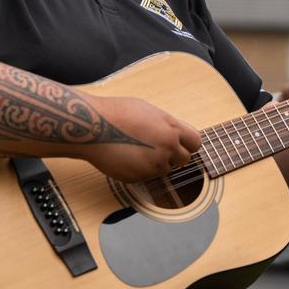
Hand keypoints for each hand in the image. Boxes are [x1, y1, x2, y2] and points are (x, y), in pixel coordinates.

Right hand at [79, 94, 200, 182]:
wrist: (92, 127)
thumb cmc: (116, 113)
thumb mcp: (148, 110)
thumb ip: (166, 124)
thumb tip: (176, 133)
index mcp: (170, 128)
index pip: (195, 142)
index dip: (188, 144)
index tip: (182, 144)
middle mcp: (166, 148)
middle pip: (184, 160)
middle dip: (174, 156)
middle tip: (157, 148)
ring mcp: (153, 165)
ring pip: (164, 170)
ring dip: (155, 163)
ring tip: (136, 148)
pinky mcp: (138, 177)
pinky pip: (146, 176)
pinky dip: (139, 170)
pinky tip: (126, 156)